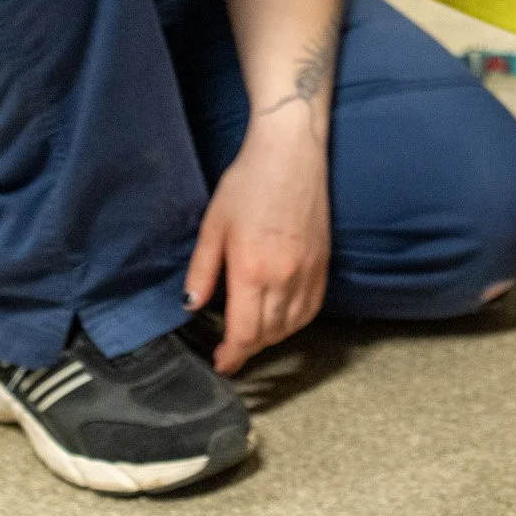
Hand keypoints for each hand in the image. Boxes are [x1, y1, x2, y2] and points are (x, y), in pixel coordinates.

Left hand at [184, 111, 330, 374]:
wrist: (291, 153)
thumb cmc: (248, 182)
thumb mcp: (213, 226)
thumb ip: (202, 271)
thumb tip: (191, 305)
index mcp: (253, 270)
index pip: (245, 333)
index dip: (231, 355)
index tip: (220, 362)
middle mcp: (285, 276)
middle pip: (268, 334)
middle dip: (248, 348)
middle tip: (230, 349)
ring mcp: (309, 269)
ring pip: (292, 325)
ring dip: (271, 337)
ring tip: (253, 335)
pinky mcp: (324, 260)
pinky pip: (313, 306)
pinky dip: (296, 321)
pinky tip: (282, 317)